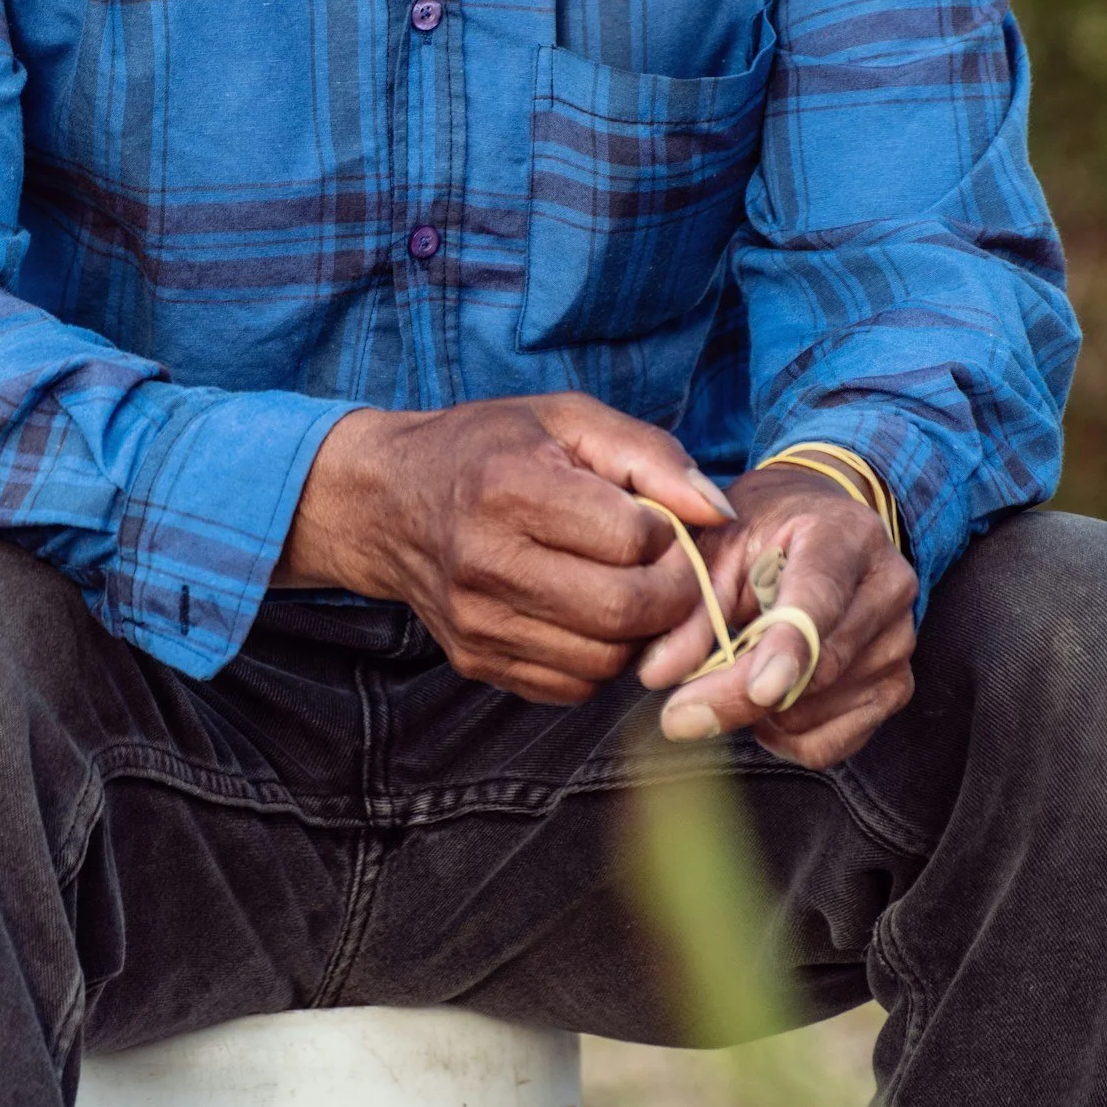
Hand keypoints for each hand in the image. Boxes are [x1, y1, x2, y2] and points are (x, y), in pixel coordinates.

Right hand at [276, 394, 735, 702]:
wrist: (389, 501)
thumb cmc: (488, 448)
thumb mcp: (566, 420)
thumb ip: (650, 455)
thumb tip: (717, 513)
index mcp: (509, 487)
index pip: (633, 538)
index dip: (668, 531)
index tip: (657, 518)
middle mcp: (486, 561)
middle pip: (624, 611)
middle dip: (670, 594)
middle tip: (667, 567)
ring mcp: (476, 622)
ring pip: (605, 660)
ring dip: (638, 631)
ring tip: (627, 585)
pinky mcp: (476, 661)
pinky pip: (572, 685)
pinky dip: (599, 656)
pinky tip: (589, 614)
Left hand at [635, 463, 917, 768]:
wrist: (822, 522)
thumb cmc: (764, 528)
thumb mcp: (719, 543)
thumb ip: (692, 607)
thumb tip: (658, 674)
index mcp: (843, 535)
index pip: (819, 600)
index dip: (790, 649)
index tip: (760, 690)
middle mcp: (886, 588)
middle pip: (817, 669)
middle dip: (740, 696)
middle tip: (679, 710)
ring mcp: (898, 642)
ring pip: (818, 712)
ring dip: (760, 713)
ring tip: (738, 668)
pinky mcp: (896, 686)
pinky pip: (833, 743)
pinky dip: (787, 736)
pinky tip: (767, 700)